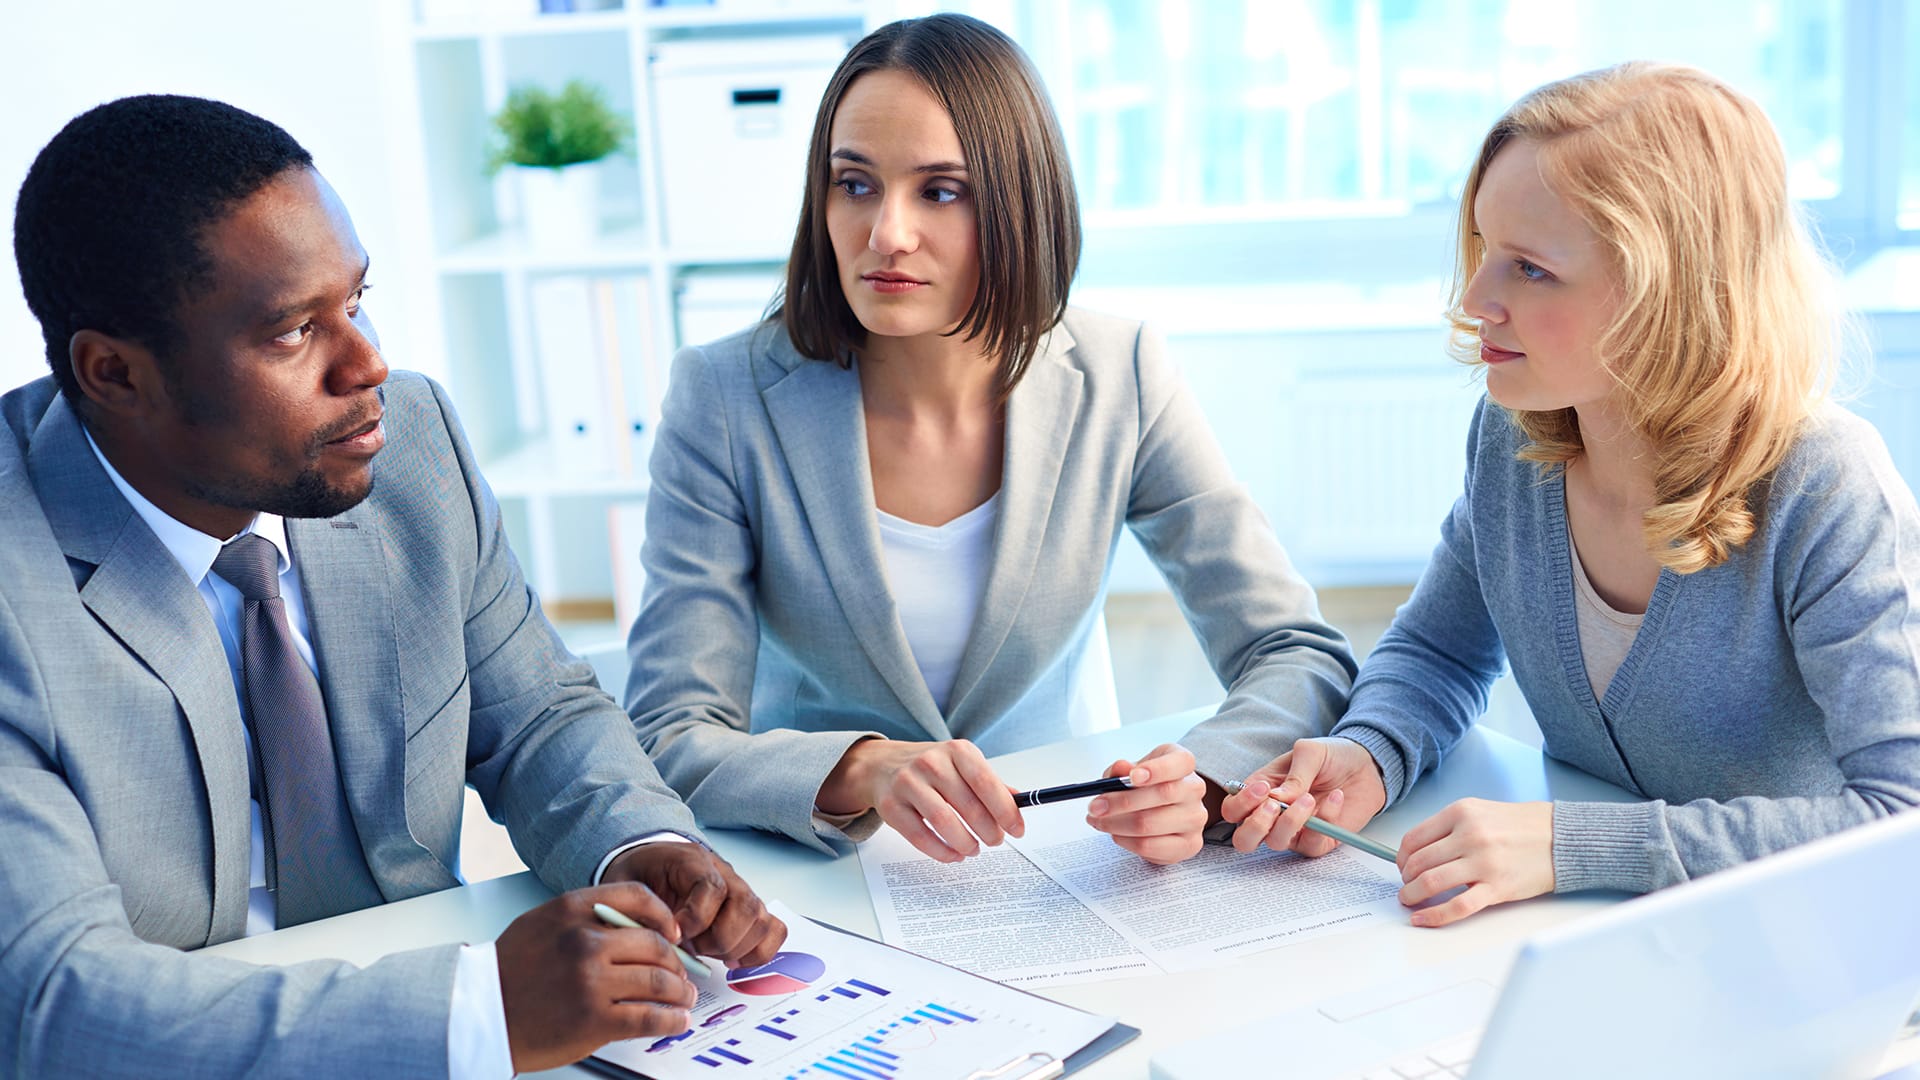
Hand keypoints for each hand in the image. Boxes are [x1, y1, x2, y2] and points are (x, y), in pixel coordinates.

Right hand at [496, 882, 697, 1072]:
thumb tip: (633, 929)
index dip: (664, 916)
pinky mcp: (595, 1019)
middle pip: (655, 944)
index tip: (674, 933)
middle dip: (676, 962)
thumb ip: (584, 919)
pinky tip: (676, 1020)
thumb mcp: (542, 924)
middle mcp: (585, 941)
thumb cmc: (509, 972)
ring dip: (680, 992)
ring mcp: (591, 981)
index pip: (638, 897)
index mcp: (572, 910)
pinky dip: (671, 1019)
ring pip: (659, 981)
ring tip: (684, 998)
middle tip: (682, 973)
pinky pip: (649, 1016)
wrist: (478, 1013)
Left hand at [602, 843, 785, 966]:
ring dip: (737, 947)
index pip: (712, 888)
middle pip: (746, 905)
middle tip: (696, 949)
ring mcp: (741, 891)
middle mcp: (724, 873)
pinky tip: (732, 959)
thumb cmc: (640, 876)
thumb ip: (638, 911)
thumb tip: (663, 942)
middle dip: (720, 939)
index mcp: (691, 861)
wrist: (650, 862)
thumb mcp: (626, 886)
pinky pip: (773, 929)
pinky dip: (759, 951)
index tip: (677, 937)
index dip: (697, 918)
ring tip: (709, 953)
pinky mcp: (749, 910)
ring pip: (761, 920)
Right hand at [818, 738, 1022, 861]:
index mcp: (956, 751)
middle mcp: (931, 763)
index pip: (986, 782)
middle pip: (968, 806)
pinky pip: (920, 837)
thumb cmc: (930, 767)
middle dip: (988, 831)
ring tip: (974, 849)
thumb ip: (990, 783)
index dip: (1005, 810)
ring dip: (965, 843)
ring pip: (944, 822)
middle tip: (996, 842)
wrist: (881, 765)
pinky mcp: (891, 807)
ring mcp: (908, 784)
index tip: (1017, 829)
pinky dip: (942, 852)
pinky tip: (953, 855)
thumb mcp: (961, 763)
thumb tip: (1020, 805)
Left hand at [1084, 743, 1207, 863]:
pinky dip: (1125, 840)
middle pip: (1162, 795)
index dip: (1157, 769)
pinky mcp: (1189, 845)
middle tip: (1096, 806)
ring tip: (1099, 821)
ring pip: (1150, 824)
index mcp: (1183, 763)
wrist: (1166, 808)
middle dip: (1121, 802)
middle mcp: (1194, 789)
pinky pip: (1150, 846)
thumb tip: (1120, 768)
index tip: (1132, 776)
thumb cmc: (1147, 786)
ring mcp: (1195, 819)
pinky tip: (1116, 834)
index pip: (1180, 762)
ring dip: (1116, 824)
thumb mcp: (1132, 770)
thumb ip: (1121, 769)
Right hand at [1220, 737, 1386, 855]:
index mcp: (1261, 792)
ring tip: (1310, 798)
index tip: (1263, 789)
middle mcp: (1273, 816)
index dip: (1241, 804)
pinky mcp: (1319, 841)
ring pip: (1276, 843)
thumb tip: (1276, 798)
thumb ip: (1293, 775)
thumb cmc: (1331, 756)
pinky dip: (1324, 822)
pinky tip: (1336, 798)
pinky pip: (1312, 844)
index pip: (1234, 810)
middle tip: (1274, 806)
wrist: (1367, 765)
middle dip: (1255, 826)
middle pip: (1244, 840)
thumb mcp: (1309, 753)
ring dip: (1290, 822)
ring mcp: (1295, 831)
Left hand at [1396, 798, 1553, 926]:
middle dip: (1405, 878)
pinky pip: (1457, 906)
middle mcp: (1469, 835)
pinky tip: (1423, 919)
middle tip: (1405, 886)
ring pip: (1430, 882)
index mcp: (1461, 813)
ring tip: (1409, 900)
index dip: (1400, 857)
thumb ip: (1450, 827)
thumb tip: (1419, 851)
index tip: (1401, 866)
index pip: (1414, 838)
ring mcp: (1483, 862)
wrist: (1562, 837)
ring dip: (1412, 895)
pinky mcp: (1497, 887)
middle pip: (1418, 862)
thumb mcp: (1480, 810)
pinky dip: (1434, 916)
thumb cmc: (1523, 826)